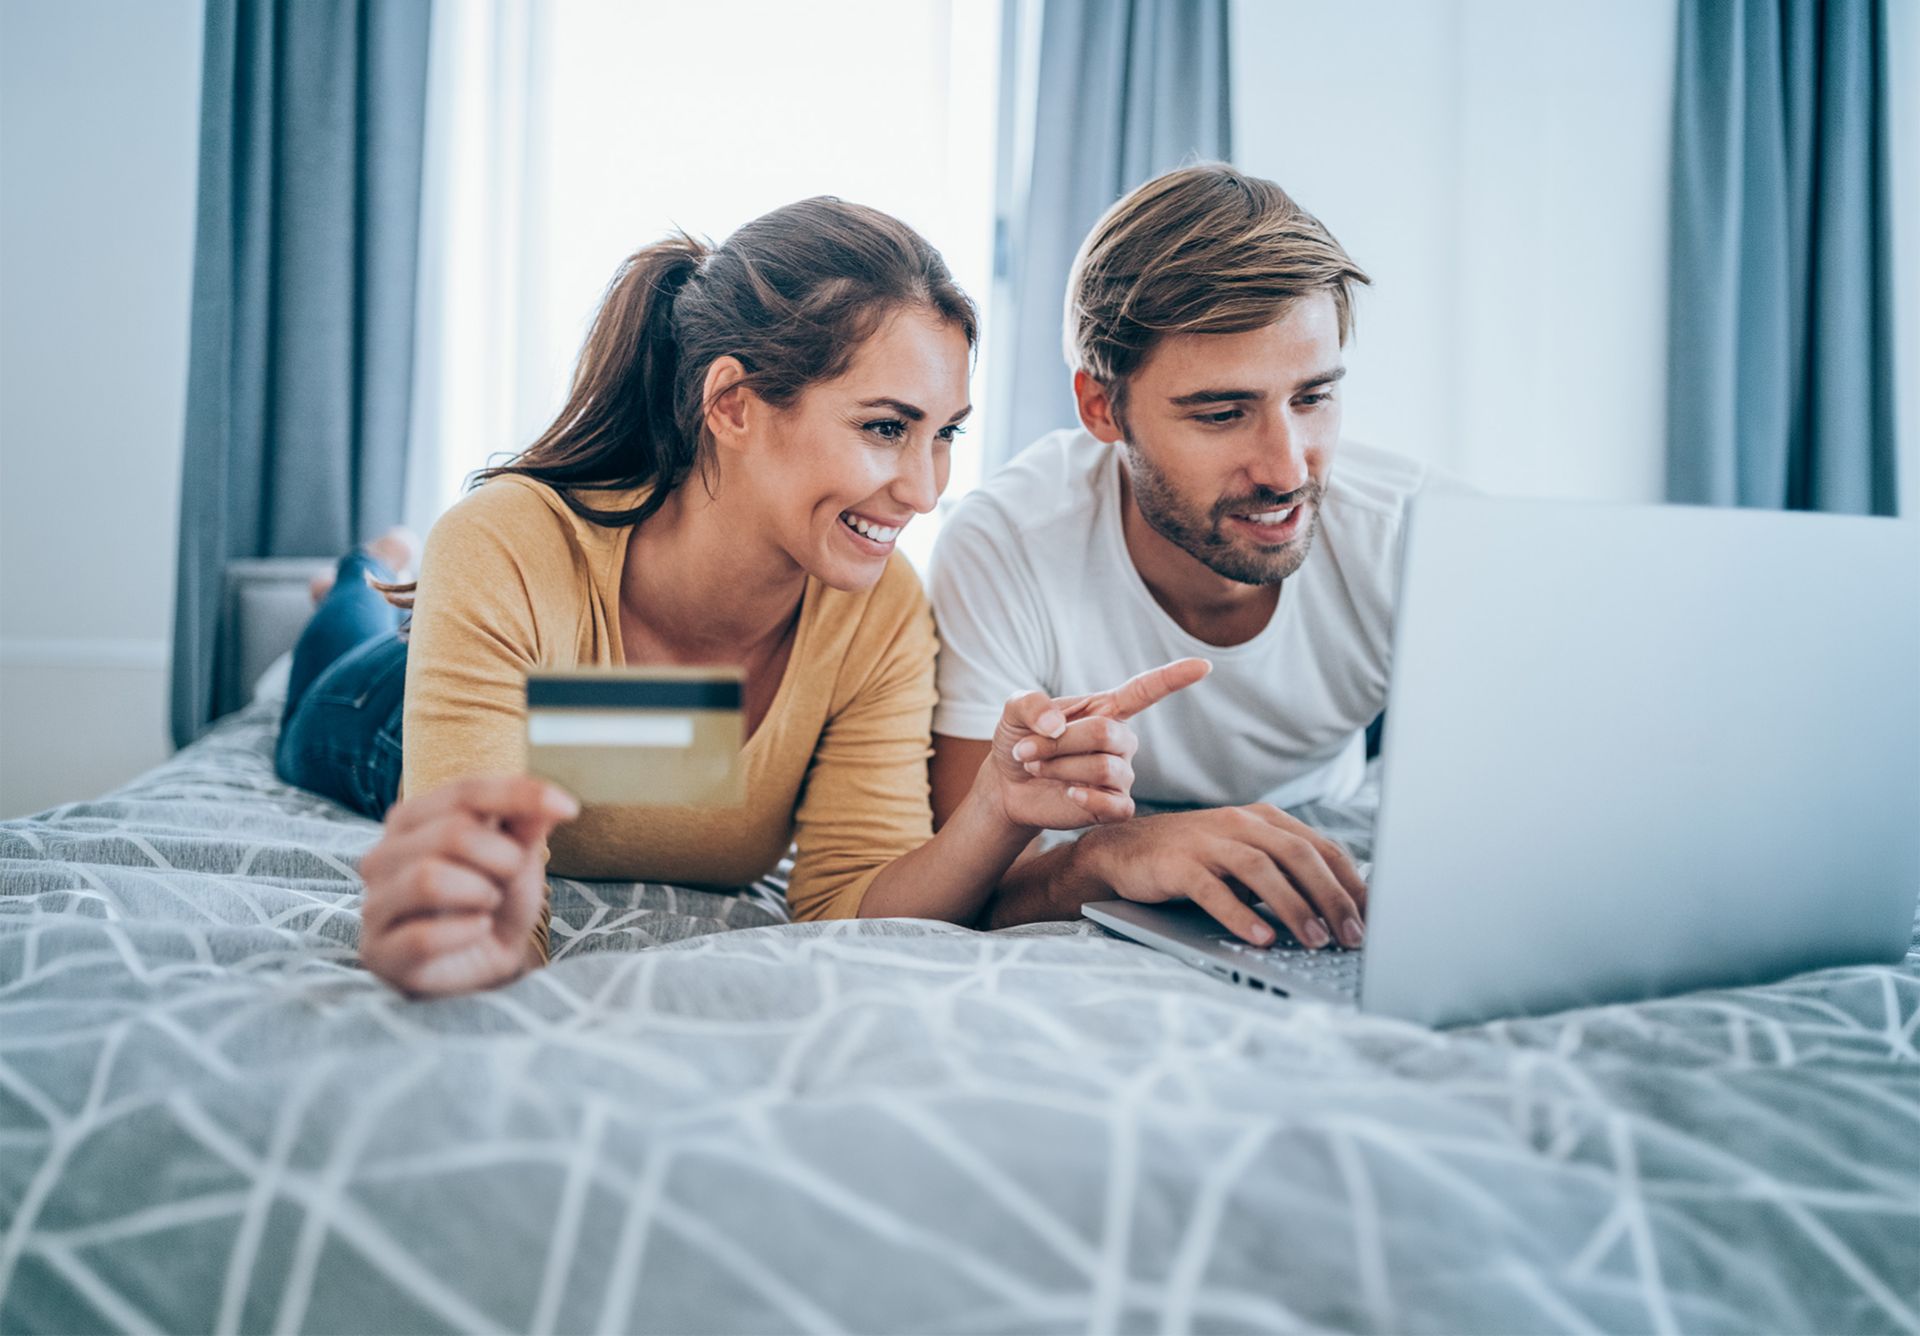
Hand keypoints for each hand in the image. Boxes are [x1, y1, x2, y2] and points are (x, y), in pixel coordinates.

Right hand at [359, 776, 579, 995]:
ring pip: (429, 878)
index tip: (569, 808)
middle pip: (452, 833)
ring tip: (488, 904)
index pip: (465, 792)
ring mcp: (374, 904)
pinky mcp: (377, 952)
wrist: (479, 965)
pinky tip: (477, 930)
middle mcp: (383, 855)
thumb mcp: (518, 860)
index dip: (519, 795)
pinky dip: (466, 932)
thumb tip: (552, 801)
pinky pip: (423, 935)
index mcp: (412, 819)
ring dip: (481, 893)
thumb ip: (526, 827)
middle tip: (509, 879)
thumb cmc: (492, 903)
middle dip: (502, 858)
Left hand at [979, 658, 1210, 830]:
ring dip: (1060, 767)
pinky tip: (1069, 793)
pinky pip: (1118, 804)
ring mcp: (1120, 775)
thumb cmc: (1019, 741)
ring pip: (1104, 768)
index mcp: (1106, 710)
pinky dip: (1090, 798)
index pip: (1146, 691)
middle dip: (1060, 743)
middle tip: (1028, 749)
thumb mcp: (1014, 711)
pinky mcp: (1113, 807)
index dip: (1174, 678)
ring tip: (1037, 766)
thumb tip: (1058, 726)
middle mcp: (1120, 742)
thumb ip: (1031, 704)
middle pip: (1106, 735)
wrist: (1007, 786)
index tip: (1203, 665)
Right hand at [1073, 804, 1367, 948]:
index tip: (1372, 918)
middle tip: (1352, 936)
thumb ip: (1284, 874)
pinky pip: (1215, 890)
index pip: (1321, 848)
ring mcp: (1209, 841)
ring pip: (1263, 870)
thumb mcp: (1244, 859)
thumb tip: (1339, 912)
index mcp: (1265, 820)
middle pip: (1299, 856)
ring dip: (1294, 908)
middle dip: (1332, 898)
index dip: (1351, 883)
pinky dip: (1241, 915)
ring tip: (1315, 940)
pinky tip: (1261, 938)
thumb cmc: (1193, 861)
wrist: (1123, 852)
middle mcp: (1241, 824)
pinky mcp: (1179, 863)